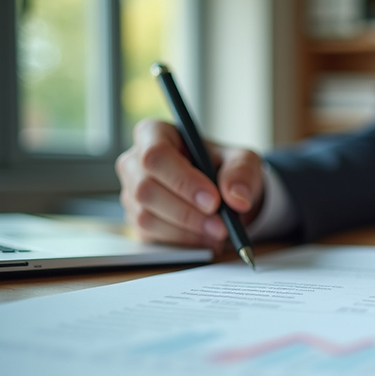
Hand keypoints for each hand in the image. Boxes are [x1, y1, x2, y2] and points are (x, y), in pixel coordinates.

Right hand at [116, 118, 264, 250]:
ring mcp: (131, 192)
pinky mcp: (135, 219)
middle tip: (221, 224)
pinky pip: (151, 236)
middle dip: (187, 212)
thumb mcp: (243, 160)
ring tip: (219, 231)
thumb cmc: (225, 167)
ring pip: (146, 216)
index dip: (183, 180)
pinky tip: (206, 238)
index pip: (156, 155)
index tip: (213, 200)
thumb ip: (241, 173)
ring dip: (186, 230)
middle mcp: (134, 162)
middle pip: (146, 189)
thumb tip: (237, 198)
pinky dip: (182, 241)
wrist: (221, 191)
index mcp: (155, 134)